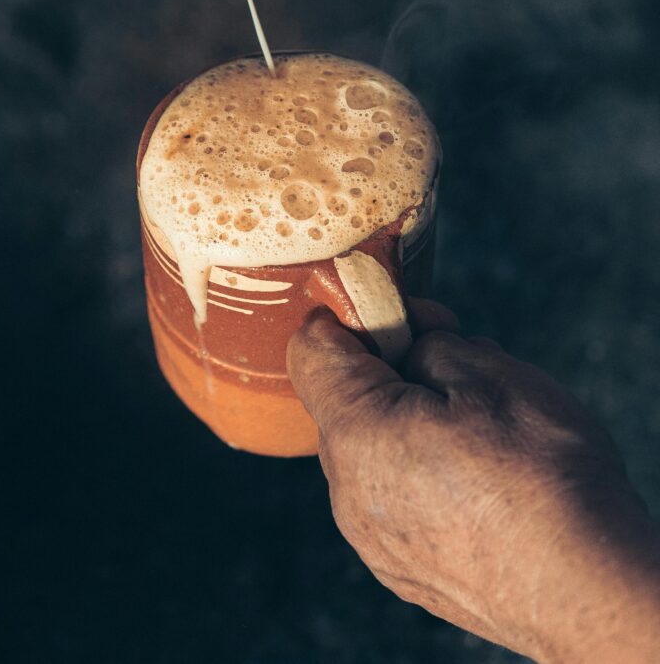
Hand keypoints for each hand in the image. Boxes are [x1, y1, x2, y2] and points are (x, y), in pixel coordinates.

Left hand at [287, 302, 659, 662]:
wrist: (588, 587)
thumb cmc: (543, 476)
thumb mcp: (491, 372)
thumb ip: (428, 346)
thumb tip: (411, 346)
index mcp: (357, 433)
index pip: (310, 350)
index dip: (350, 314)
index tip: (398, 310)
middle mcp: (348, 492)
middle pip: (344, 400)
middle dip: (391, 367)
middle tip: (455, 353)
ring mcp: (373, 538)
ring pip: (372, 448)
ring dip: (411, 419)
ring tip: (482, 421)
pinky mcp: (402, 568)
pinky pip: (392, 496)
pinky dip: (422, 470)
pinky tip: (481, 474)